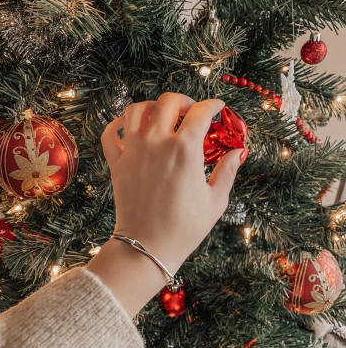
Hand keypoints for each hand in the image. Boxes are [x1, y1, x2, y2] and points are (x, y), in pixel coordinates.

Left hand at [102, 93, 246, 275]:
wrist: (147, 246)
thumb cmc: (184, 228)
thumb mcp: (215, 201)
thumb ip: (228, 171)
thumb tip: (238, 152)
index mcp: (185, 150)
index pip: (201, 112)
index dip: (213, 105)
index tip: (217, 107)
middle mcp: (157, 143)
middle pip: (168, 102)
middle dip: (184, 101)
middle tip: (192, 111)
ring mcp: (133, 151)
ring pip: (137, 110)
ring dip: (152, 106)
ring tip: (162, 116)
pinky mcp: (117, 164)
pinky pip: (110, 133)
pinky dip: (118, 124)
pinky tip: (129, 126)